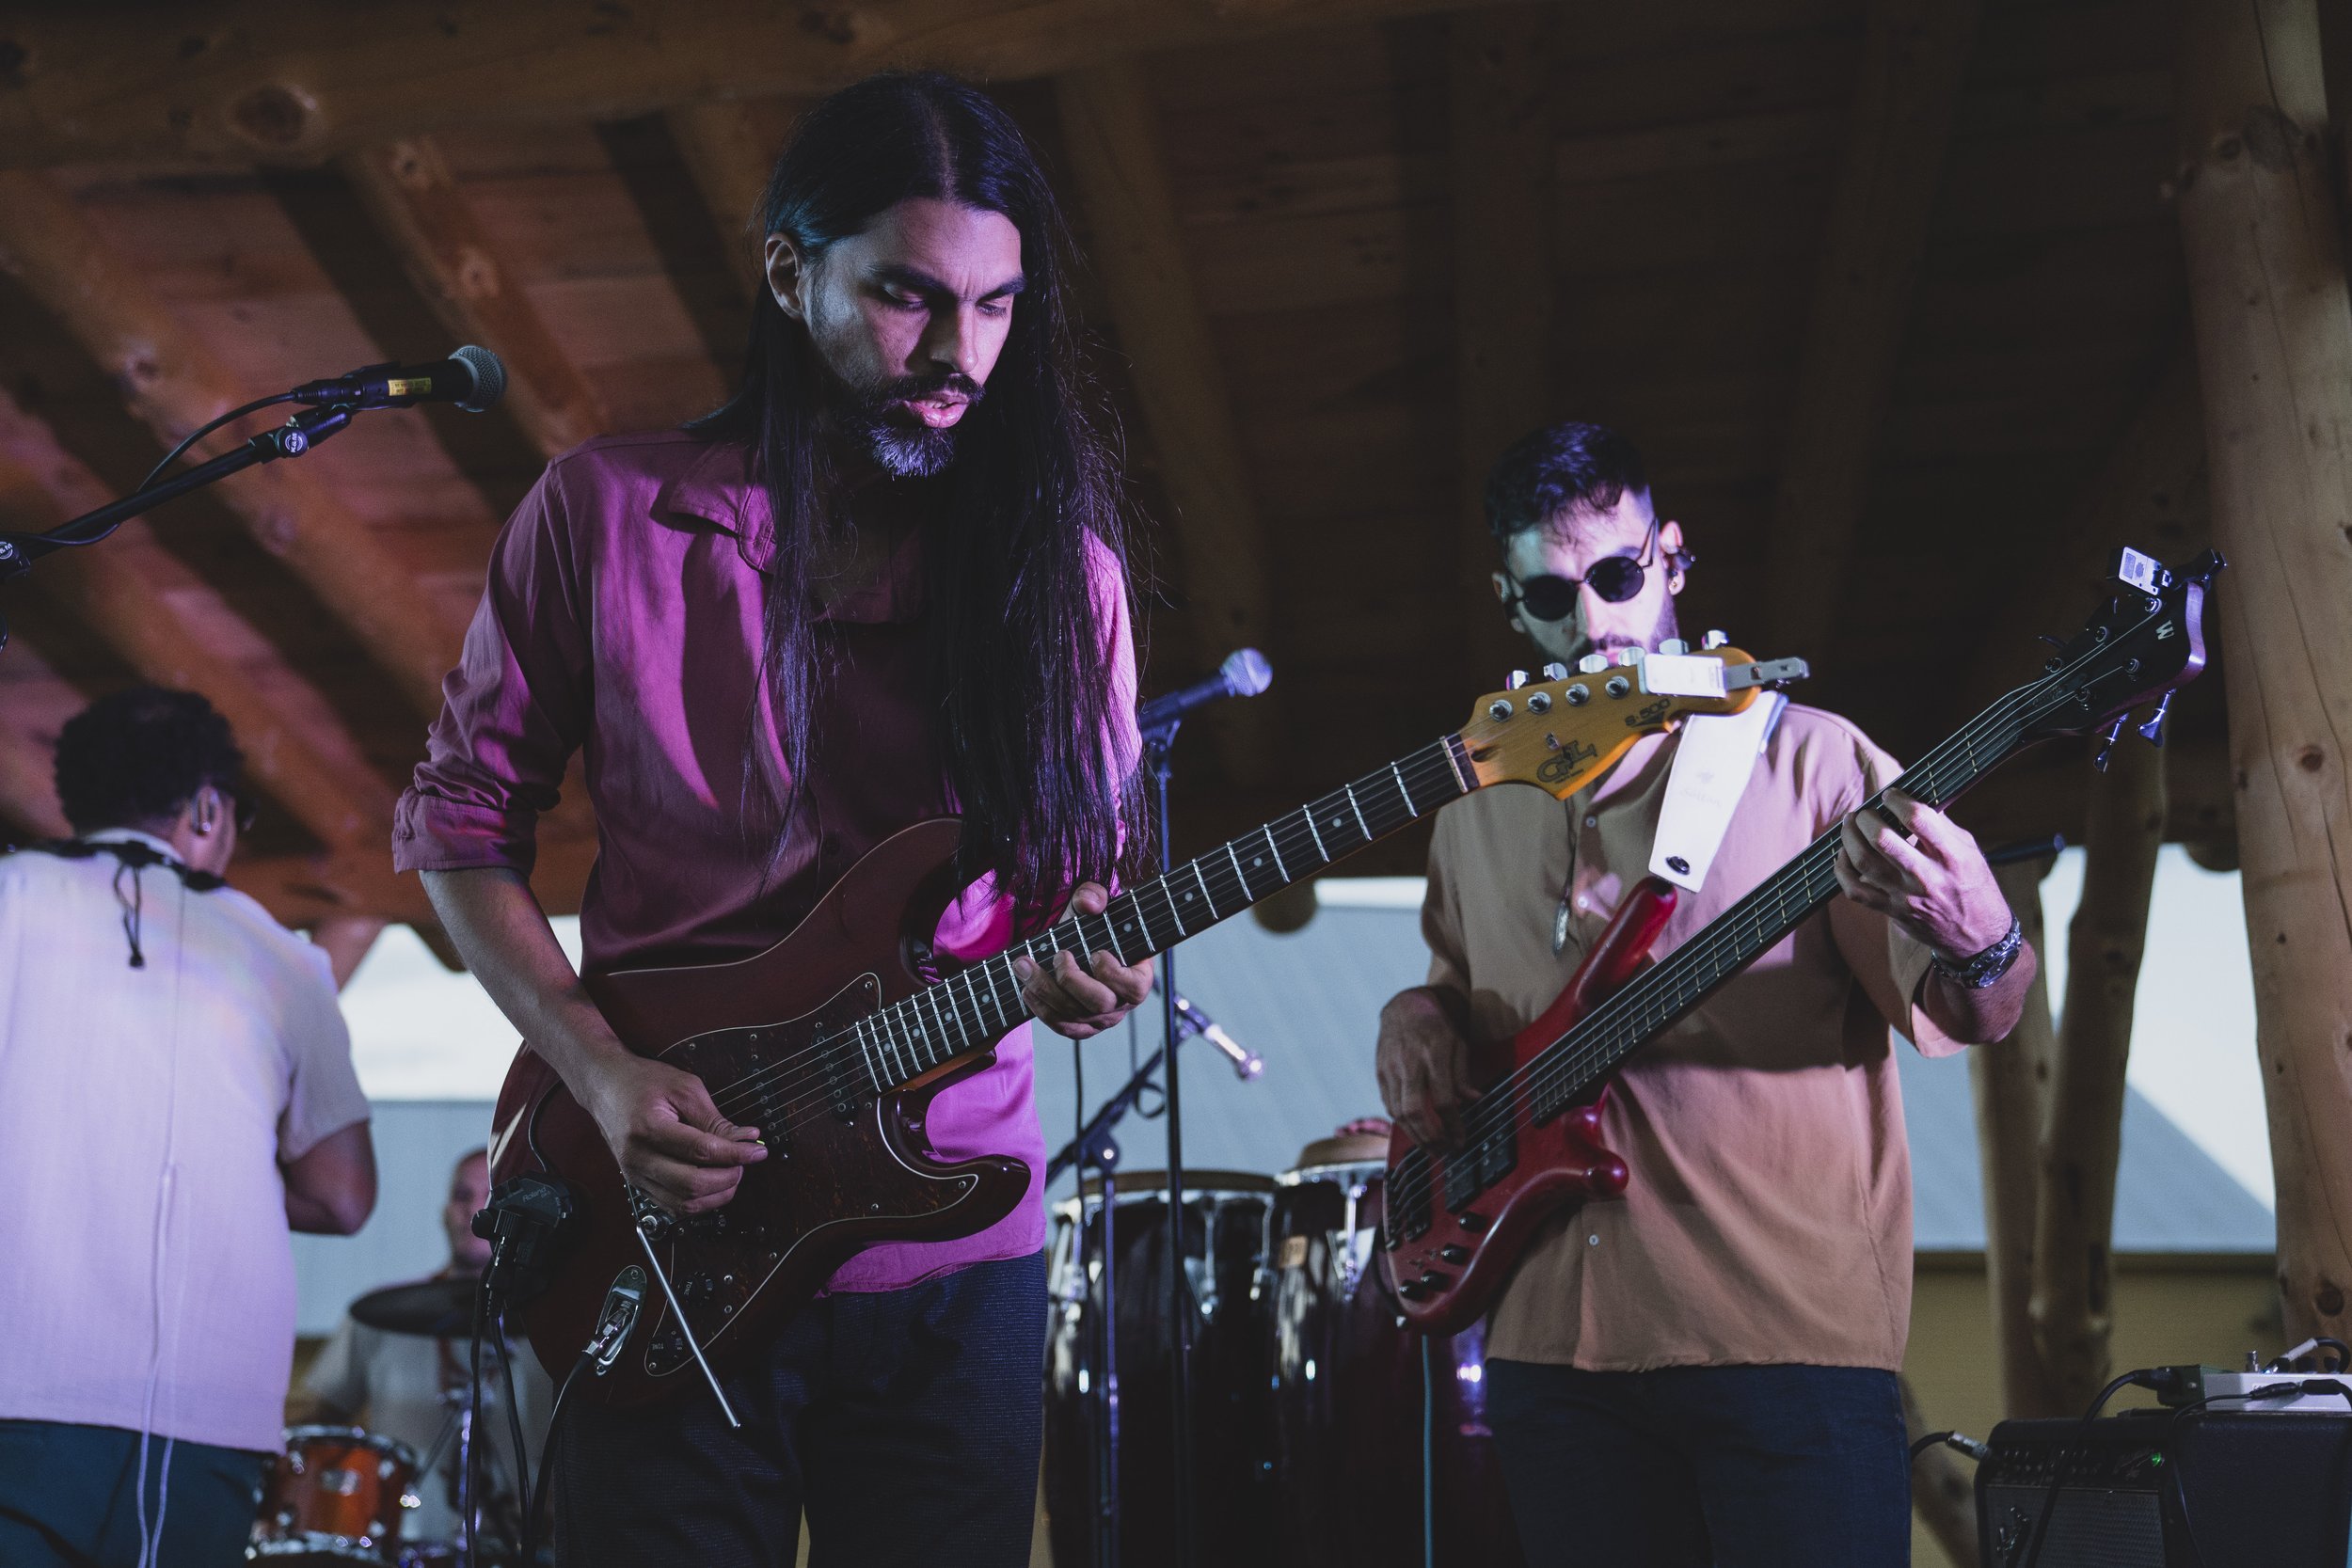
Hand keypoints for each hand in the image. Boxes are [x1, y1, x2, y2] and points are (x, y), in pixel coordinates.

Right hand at [576, 1049, 766, 1214]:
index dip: (736, 1154)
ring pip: (683, 1203)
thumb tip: (746, 1140)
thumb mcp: (685, 1089)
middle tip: (745, 1163)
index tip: (757, 1151)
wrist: (605, 1086)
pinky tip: (713, 1185)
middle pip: (692, 1185)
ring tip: (732, 1172)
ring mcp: (634, 1175)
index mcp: (648, 1128)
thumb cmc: (642, 1082)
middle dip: (728, 1178)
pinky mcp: (637, 1184)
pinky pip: (672, 1206)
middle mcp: (638, 1157)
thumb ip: (715, 1120)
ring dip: (716, 1194)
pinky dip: (698, 1201)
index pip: (701, 1151)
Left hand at [1012, 881, 1154, 1038]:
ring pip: (1073, 1015)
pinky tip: (1027, 987)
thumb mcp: (1094, 907)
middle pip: (1099, 1003)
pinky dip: (1040, 1008)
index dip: (1113, 973)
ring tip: (1024, 965)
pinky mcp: (1079, 1027)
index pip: (1133, 987)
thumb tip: (1090, 903)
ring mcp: (1099, 1019)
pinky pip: (1060, 1025)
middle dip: (1071, 980)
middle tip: (1058, 955)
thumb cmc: (1093, 927)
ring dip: (1044, 989)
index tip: (1095, 953)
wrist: (1078, 945)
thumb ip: (1094, 896)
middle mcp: (1120, 1003)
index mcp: (1137, 977)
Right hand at [1376, 988, 1477, 1149]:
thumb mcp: (1459, 1043)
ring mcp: (1390, 1068)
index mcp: (1433, 1054)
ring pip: (1398, 1112)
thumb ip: (1463, 1074)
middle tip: (1444, 1152)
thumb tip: (1474, 1101)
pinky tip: (1414, 1130)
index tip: (1460, 1140)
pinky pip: (1388, 1103)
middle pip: (1415, 1111)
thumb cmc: (1438, 1024)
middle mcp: (1409, 1063)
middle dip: (1430, 1138)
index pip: (1443, 1100)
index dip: (1452, 1125)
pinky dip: (1401, 1121)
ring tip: (1430, 1148)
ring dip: (1414, 1135)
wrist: (1405, 1005)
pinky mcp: (1380, 1072)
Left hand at [1834, 787, 2012, 958]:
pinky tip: (1845, 856)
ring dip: (1849, 838)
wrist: (1977, 937)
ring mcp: (1906, 897)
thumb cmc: (1973, 885)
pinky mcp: (1892, 911)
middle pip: (1882, 840)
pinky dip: (1842, 870)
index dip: (1897, 800)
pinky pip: (1855, 890)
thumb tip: (1910, 797)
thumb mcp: (1968, 851)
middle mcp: (1927, 877)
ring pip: (1863, 862)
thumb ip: (1940, 825)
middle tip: (1864, 812)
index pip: (1918, 818)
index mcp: (1951, 856)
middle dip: (1866, 818)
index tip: (1890, 795)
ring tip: (1849, 825)